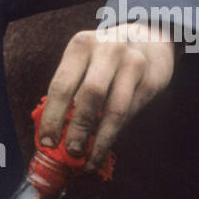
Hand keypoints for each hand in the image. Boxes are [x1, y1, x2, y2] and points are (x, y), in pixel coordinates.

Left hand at [38, 22, 175, 169]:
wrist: (150, 36)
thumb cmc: (105, 57)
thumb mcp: (85, 61)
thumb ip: (71, 90)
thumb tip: (54, 135)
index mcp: (81, 45)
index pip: (62, 85)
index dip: (53, 117)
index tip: (47, 142)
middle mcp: (108, 50)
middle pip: (89, 96)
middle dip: (78, 130)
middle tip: (71, 153)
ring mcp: (133, 63)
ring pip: (114, 110)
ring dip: (99, 140)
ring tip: (88, 161)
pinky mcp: (152, 79)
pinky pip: (130, 113)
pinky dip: (115, 134)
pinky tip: (104, 148)